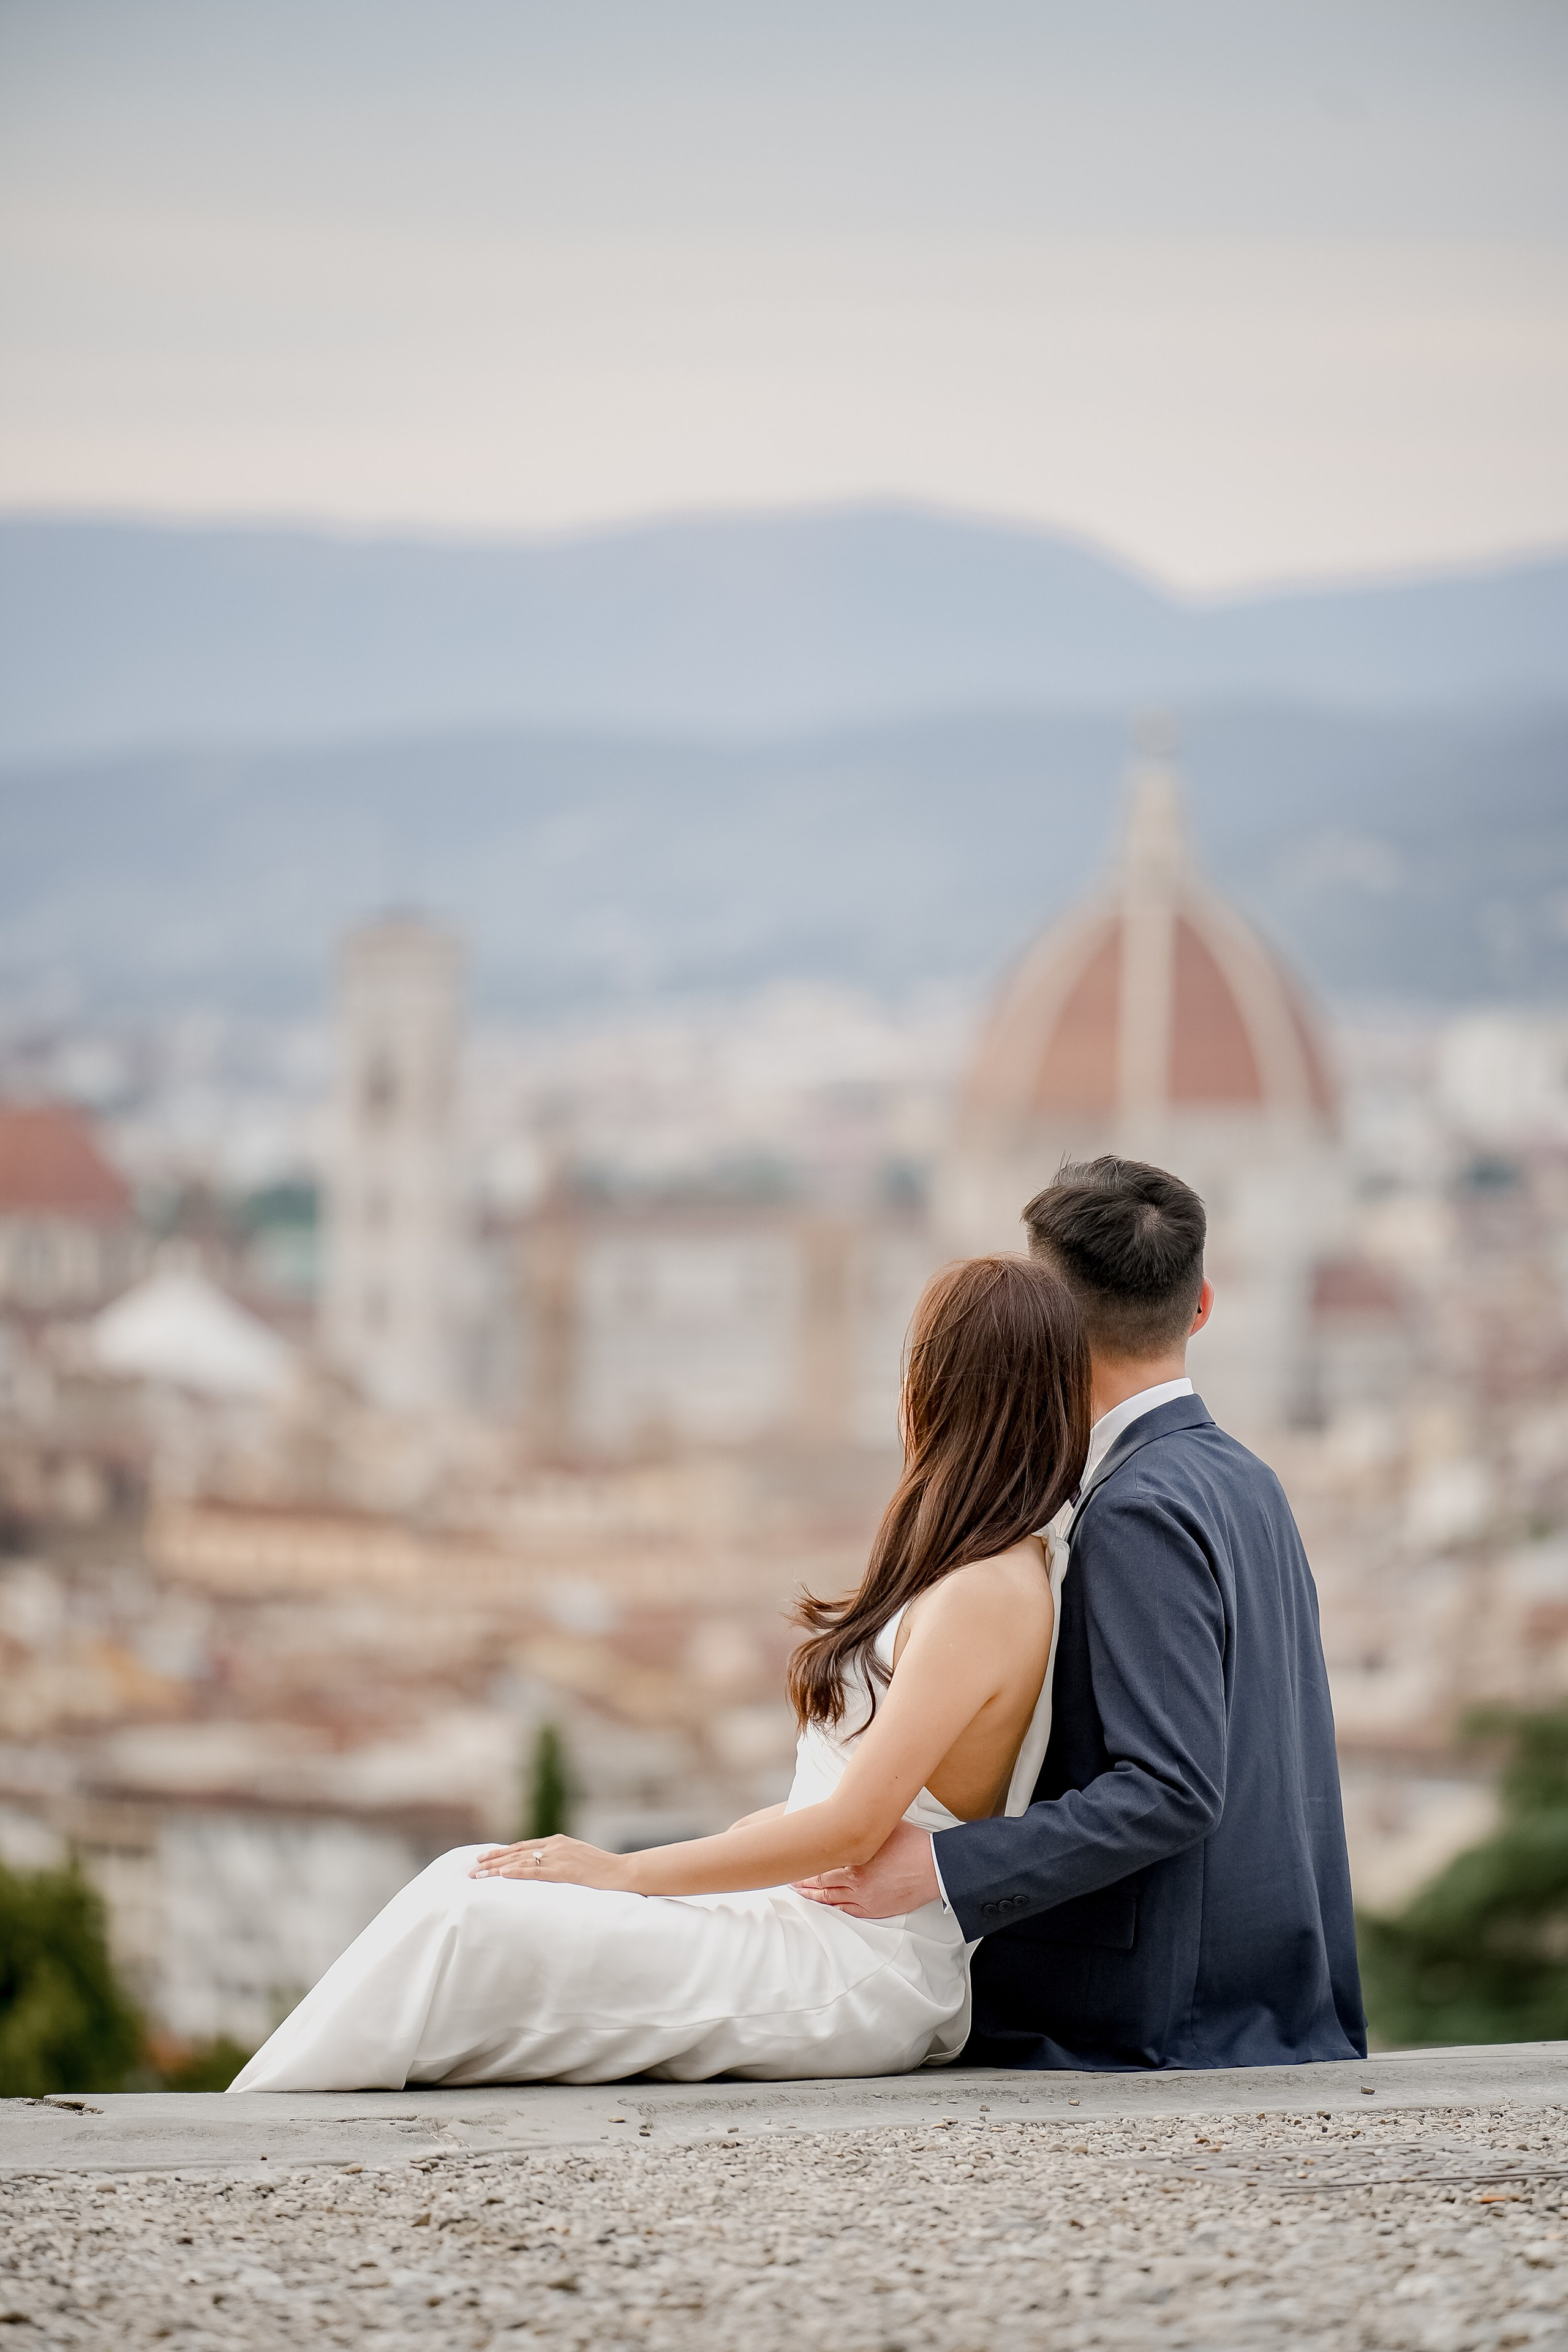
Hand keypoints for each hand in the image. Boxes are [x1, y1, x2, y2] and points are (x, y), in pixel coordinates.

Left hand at [469, 1836, 637, 1893]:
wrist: (624, 1873)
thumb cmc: (605, 1872)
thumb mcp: (579, 1861)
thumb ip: (561, 1863)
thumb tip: (546, 1872)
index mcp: (559, 1843)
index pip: (523, 1847)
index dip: (502, 1852)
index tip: (484, 1858)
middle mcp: (555, 1846)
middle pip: (516, 1852)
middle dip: (492, 1860)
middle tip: (472, 1868)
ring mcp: (559, 1856)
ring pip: (520, 1860)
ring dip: (496, 1868)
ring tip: (478, 1874)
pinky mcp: (563, 1870)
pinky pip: (534, 1871)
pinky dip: (515, 1872)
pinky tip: (500, 1875)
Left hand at [793, 1819, 938, 1917]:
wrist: (934, 1868)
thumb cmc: (911, 1843)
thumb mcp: (882, 1826)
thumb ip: (861, 1824)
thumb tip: (846, 1813)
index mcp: (854, 1862)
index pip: (819, 1868)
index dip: (803, 1868)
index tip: (792, 1863)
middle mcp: (856, 1883)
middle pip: (820, 1886)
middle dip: (802, 1883)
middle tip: (789, 1879)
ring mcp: (865, 1900)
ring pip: (831, 1901)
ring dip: (813, 1897)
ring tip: (801, 1892)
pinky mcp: (876, 1909)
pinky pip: (848, 1911)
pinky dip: (834, 1907)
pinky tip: (827, 1904)